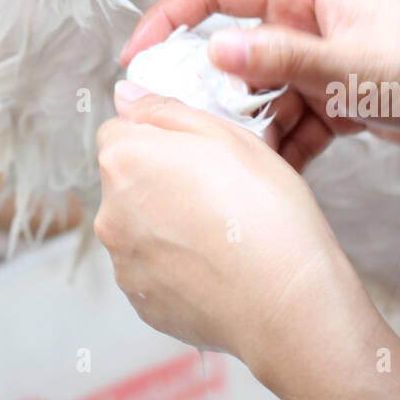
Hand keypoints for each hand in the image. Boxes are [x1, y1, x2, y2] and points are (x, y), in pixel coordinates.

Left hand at [94, 86, 377, 389]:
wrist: (289, 303)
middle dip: (160, 179)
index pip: (118, 132)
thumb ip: (164, 110)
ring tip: (222, 233)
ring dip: (166, 223)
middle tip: (218, 191)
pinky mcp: (142, 302)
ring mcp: (123, 263)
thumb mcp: (225, 135)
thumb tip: (125, 96)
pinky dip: (176, 264)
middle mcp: (110, 213)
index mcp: (124, 161)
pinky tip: (216, 265)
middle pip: (126, 180)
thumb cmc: (265, 213)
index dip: (158, 136)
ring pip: (139, 226)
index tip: (195, 153)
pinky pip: (152, 268)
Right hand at [121, 0, 399, 169]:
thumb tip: (214, 53)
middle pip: (232, 48)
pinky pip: (289, 121)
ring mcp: (317, 58)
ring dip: (246, 128)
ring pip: (258, 93)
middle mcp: (305, 16)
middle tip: (182, 123)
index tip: (139, 54)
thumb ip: (279, 57)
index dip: (170, 16)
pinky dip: (280, 147)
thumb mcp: (347, 60)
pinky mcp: (333, 95)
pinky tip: (270, 174)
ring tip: (232, 159)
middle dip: (210, 90)